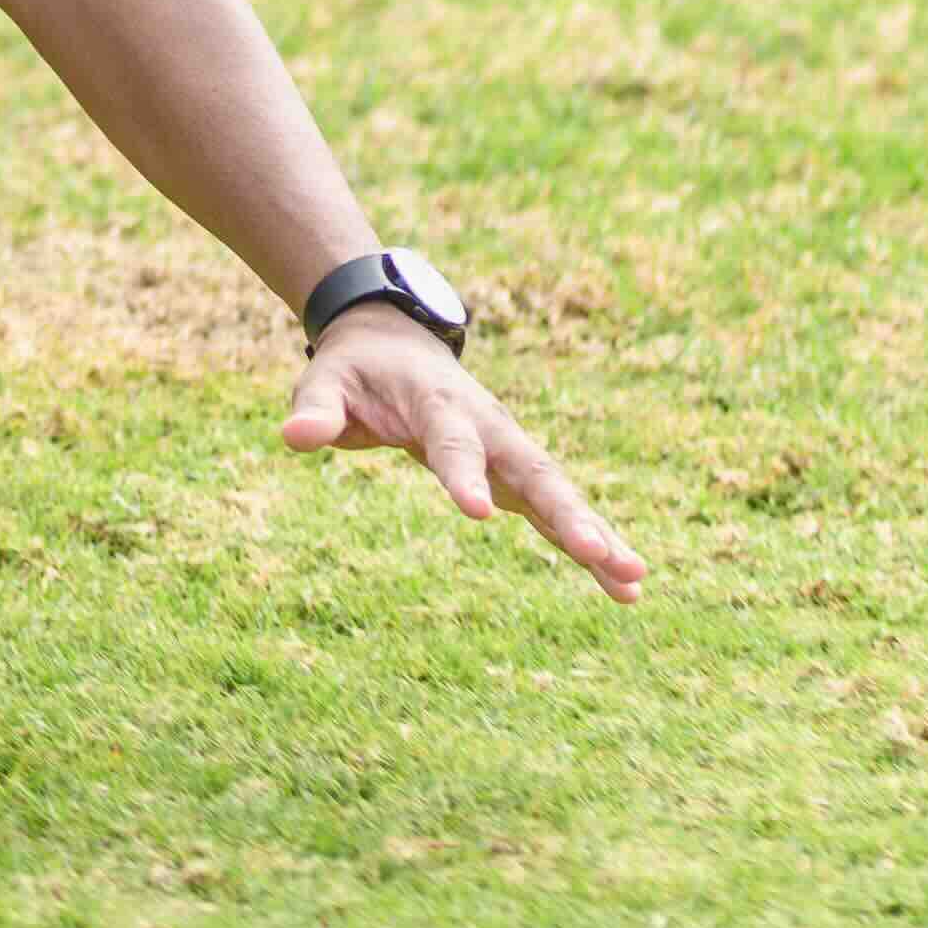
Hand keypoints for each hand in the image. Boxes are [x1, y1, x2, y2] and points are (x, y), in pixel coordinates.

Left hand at [284, 312, 644, 604]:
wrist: (396, 340)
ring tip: (635, 580)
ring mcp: (509, 449)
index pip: (452, 442)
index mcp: (438, 402)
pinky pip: (557, 511)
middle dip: (566, 512)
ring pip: (558, 492)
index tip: (477, 513)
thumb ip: (316, 408)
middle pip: (532, 469)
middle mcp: (488, 426)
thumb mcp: (327, 381)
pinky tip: (626, 586)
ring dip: (596, 534)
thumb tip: (293, 436)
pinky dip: (591, 545)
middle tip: (599, 552)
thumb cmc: (356, 370)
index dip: (464, 474)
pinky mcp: (517, 473)